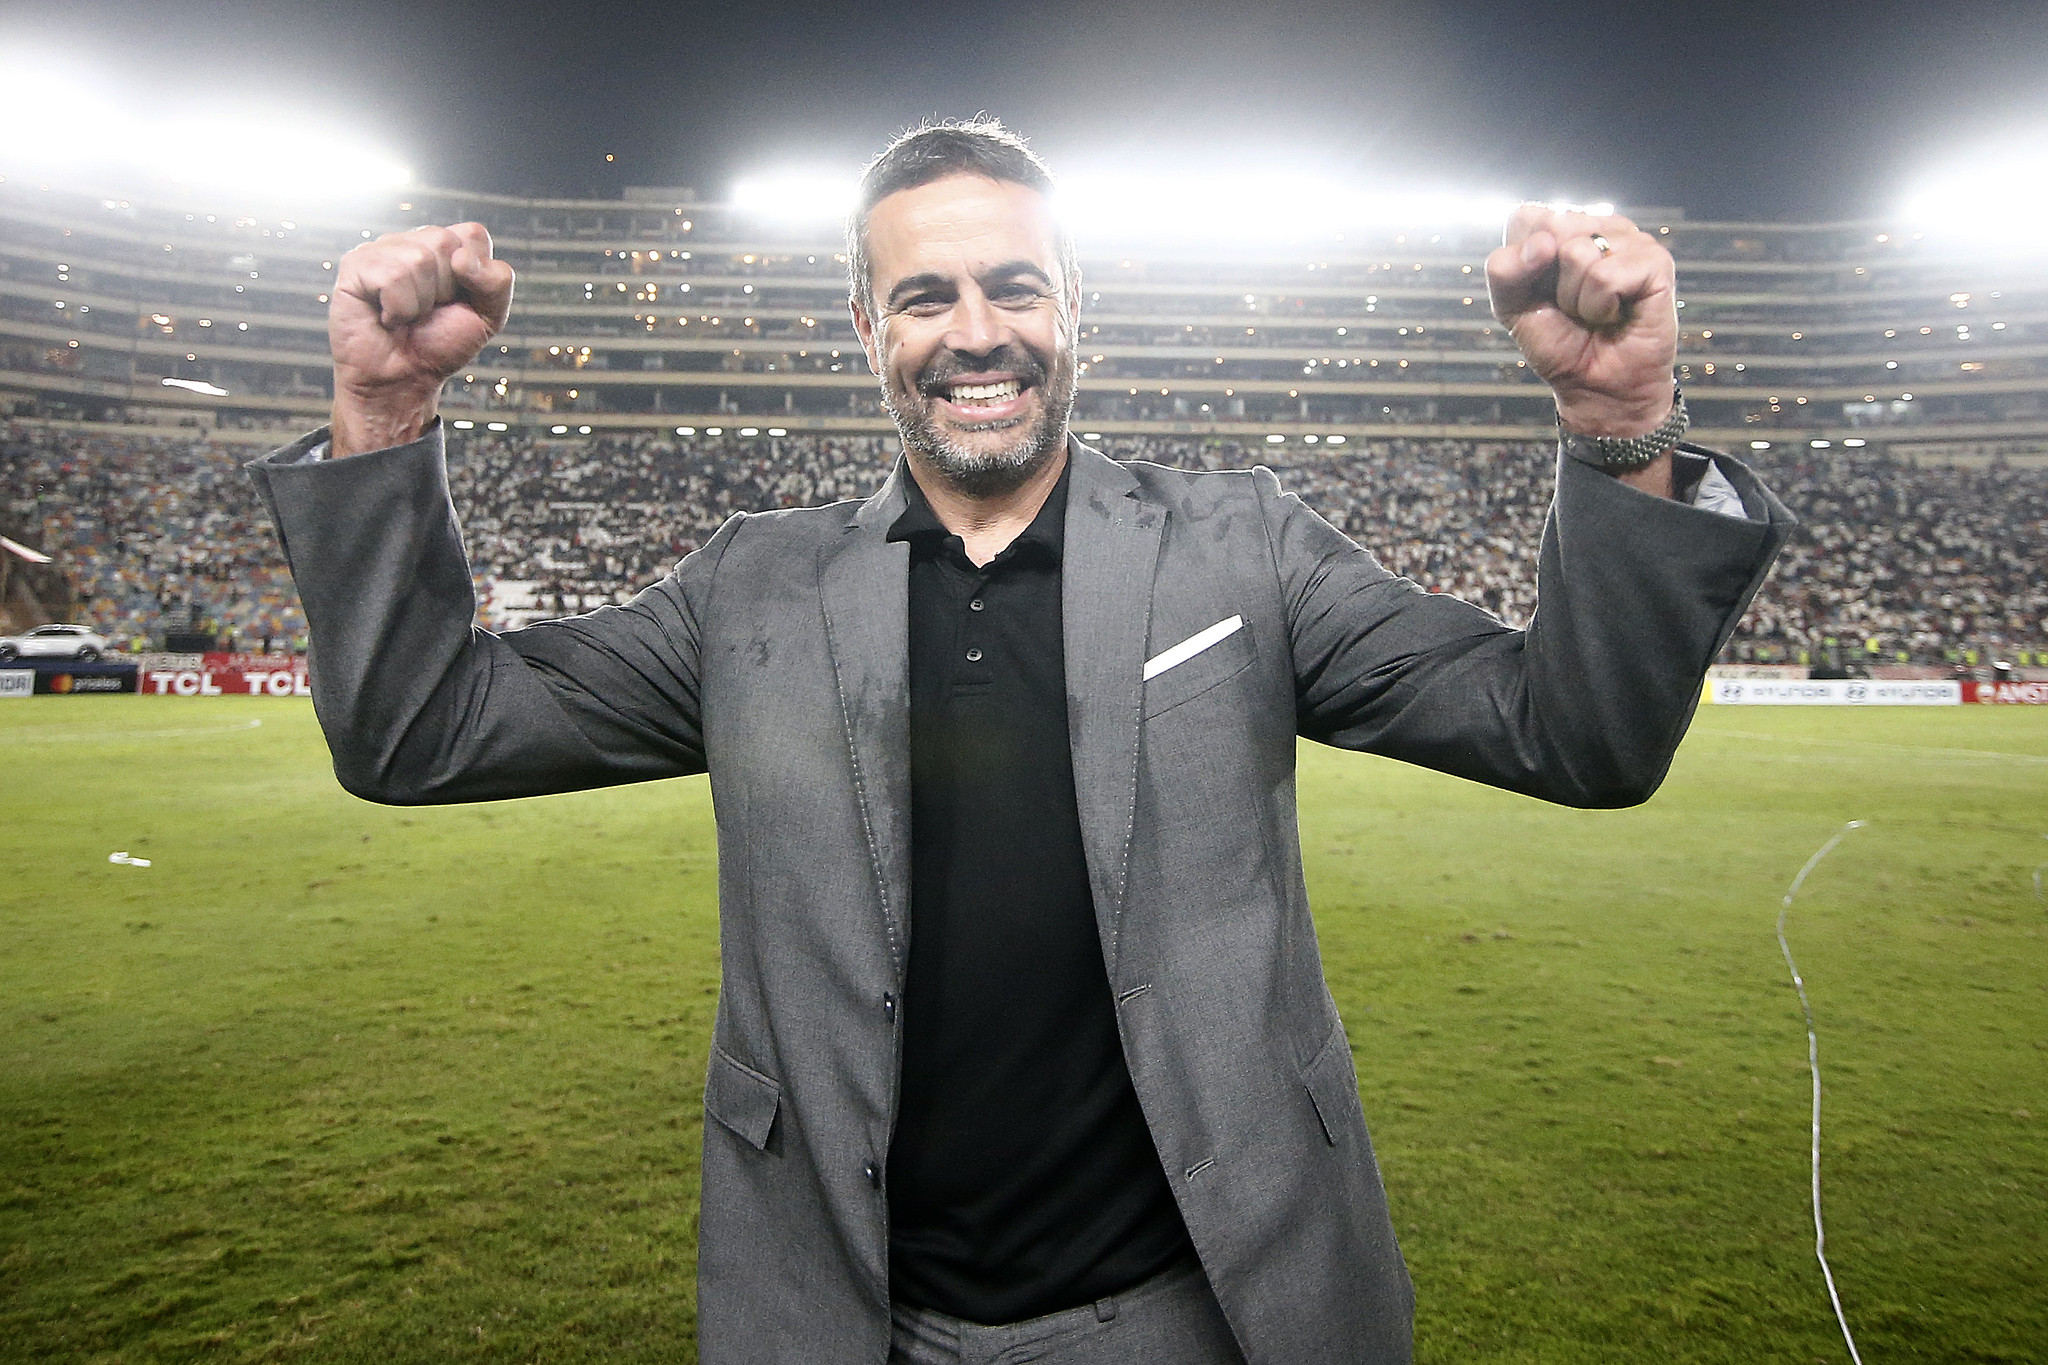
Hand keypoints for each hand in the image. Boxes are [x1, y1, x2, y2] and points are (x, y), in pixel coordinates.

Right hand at [328, 223, 513, 456]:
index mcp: (445, 247)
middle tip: (428, 311)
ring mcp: (382, 250)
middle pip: (445, 242)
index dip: (475, 276)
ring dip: (420, 302)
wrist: (403, 380)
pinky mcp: (355, 265)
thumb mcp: (488, 316)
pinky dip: (398, 308)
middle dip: (446, 290)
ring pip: (418, 260)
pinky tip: (388, 316)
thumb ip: (497, 281)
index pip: (473, 235)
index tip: (458, 301)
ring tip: (407, 315)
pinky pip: (391, 277)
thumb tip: (461, 258)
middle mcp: (412, 241)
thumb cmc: (440, 345)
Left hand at [1486, 205, 1676, 437]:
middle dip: (1550, 281)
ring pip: (1578, 253)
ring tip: (1595, 312)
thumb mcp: (1512, 306)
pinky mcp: (1655, 261)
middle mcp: (1599, 225)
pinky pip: (1606, 277)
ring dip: (1576, 299)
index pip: (1526, 218)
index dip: (1521, 264)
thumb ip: (1504, 271)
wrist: (1595, 386)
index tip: (1541, 292)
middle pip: (1551, 228)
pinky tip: (1616, 315)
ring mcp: (1630, 240)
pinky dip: (1600, 307)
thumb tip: (1542, 243)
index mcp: (1565, 227)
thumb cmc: (1559, 343)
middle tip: (1571, 305)